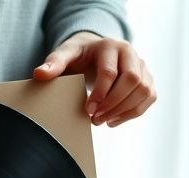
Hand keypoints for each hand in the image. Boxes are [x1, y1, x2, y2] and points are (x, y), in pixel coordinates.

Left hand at [33, 32, 155, 127]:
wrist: (95, 53)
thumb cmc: (79, 55)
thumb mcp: (65, 55)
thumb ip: (53, 64)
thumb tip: (39, 74)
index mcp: (110, 46)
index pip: (110, 72)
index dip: (100, 94)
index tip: (87, 110)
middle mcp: (131, 53)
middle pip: (132, 80)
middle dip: (114, 103)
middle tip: (95, 119)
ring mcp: (142, 66)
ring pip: (144, 90)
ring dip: (124, 110)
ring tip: (103, 121)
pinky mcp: (147, 79)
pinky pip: (149, 97)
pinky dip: (133, 113)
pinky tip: (114, 120)